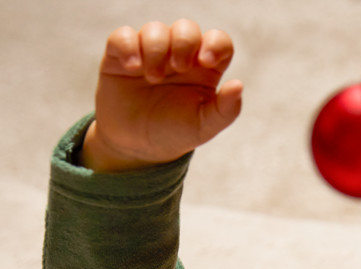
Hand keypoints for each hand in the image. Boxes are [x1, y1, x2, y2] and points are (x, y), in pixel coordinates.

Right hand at [82, 20, 242, 171]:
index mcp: (204, 68)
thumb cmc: (174, 133)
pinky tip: (133, 67)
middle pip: (187, 29)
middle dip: (184, 42)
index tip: (207, 61)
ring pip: (155, 29)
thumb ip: (225, 110)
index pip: (218, 41)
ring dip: (156, 49)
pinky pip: (123, 36)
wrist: (137, 147)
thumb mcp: (203, 128)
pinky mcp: (121, 56)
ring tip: (153, 77)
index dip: (216, 43)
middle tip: (178, 68)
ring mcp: (149, 52)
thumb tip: (238, 85)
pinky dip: (128, 46)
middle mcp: (178, 54)